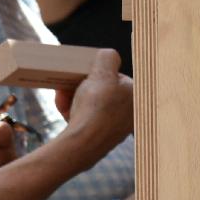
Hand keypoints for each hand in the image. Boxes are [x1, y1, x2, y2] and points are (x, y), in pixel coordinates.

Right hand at [54, 50, 132, 171]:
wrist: (82, 144)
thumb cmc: (95, 108)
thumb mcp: (102, 72)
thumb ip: (107, 57)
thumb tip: (108, 55)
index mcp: (138, 97)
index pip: (117, 77)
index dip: (98, 73)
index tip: (84, 73)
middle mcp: (131, 113)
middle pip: (102, 91)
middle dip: (81, 85)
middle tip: (67, 83)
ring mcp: (116, 127)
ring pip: (91, 104)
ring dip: (73, 96)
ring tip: (62, 95)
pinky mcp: (100, 137)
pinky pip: (86, 118)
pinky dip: (73, 111)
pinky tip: (64, 109)